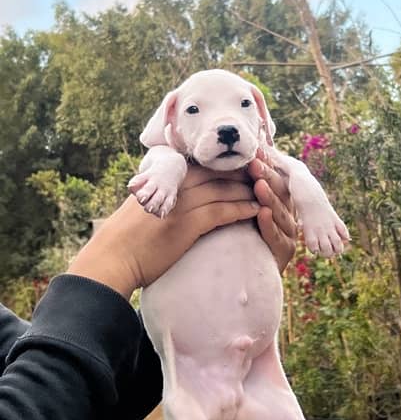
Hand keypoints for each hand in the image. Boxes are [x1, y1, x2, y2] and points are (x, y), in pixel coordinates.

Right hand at [68, 167, 258, 297]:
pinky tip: (257, 210)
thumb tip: (179, 188)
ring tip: (267, 191)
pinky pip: (223, 212)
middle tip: (265, 173)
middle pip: (218, 171)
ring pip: (225, 189)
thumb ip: (164, 191)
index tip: (246, 162)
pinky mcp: (187, 224)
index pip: (203, 162)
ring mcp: (182, 203)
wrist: (113, 258)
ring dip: (249, 189)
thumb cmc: (127, 235)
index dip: (227, 162)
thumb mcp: (144, 202)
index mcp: (165, 176)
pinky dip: (243, 209)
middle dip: (244, 172)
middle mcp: (175, 184)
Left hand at [247, 157, 296, 272]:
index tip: (255, 150)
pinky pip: (275, 236)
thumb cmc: (240, 233)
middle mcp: (287, 214)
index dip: (266, 164)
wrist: (242, 273)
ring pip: (279, 212)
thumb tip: (232, 156)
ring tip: (259, 184)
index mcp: (279, 201)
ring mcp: (288, 233)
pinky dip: (269, 224)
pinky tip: (262, 213)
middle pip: (280, 192)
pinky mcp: (285, 251)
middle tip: (255, 162)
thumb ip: (243, 187)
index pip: (274, 179)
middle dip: (267, 176)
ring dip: (269, 198)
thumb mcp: (243, 207)